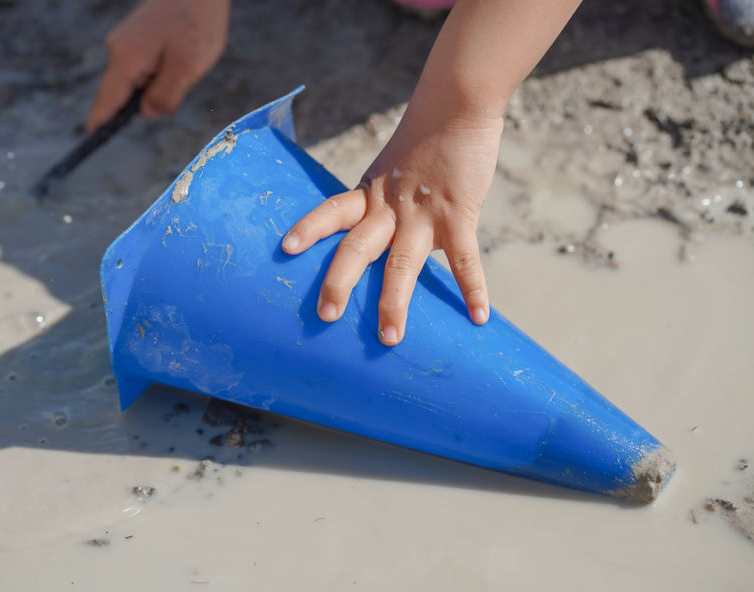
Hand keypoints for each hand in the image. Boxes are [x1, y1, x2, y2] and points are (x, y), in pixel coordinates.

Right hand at [87, 0, 229, 131]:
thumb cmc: (197, 22)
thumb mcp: (188, 68)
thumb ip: (165, 96)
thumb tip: (146, 113)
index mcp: (126, 60)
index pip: (106, 101)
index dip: (100, 124)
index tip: (91, 140)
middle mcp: (118, 49)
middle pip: (123, 93)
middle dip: (146, 102)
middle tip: (179, 81)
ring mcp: (126, 40)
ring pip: (137, 79)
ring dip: (159, 84)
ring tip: (185, 62)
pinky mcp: (138, 35)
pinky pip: (145, 66)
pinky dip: (161, 71)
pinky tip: (181, 54)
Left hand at [282, 107, 502, 345]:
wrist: (458, 106)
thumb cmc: (424, 138)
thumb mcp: (390, 168)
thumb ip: (382, 200)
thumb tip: (378, 233)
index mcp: (369, 192)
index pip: (331, 210)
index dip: (309, 228)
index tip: (286, 248)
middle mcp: (388, 206)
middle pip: (356, 247)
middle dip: (340, 283)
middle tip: (326, 316)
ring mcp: (422, 213)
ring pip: (402, 264)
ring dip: (395, 303)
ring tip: (390, 338)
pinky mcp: (458, 215)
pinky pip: (464, 260)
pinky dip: (473, 290)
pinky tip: (478, 317)